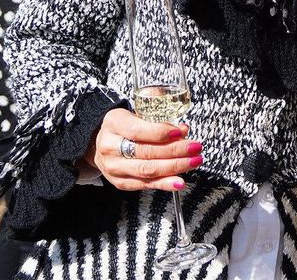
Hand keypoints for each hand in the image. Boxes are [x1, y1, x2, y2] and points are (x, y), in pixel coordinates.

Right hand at [85, 107, 203, 191]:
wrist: (100, 143)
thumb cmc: (124, 126)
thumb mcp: (135, 112)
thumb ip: (158, 118)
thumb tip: (183, 129)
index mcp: (114, 123)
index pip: (138, 130)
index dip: (162, 132)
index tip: (182, 131)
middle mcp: (110, 146)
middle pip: (146, 151)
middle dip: (175, 150)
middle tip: (195, 147)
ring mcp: (114, 167)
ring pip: (147, 169)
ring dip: (175, 167)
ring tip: (194, 161)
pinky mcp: (120, 182)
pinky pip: (144, 184)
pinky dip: (164, 183)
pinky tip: (179, 181)